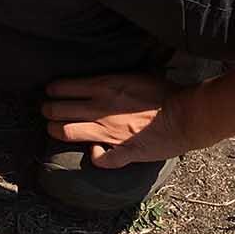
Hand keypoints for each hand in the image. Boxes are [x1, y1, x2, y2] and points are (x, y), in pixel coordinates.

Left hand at [42, 73, 201, 168]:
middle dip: (48, 110)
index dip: (53, 91)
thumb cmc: (166, 92)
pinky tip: (96, 152)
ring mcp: (107, 132)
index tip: (51, 92)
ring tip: (55, 129)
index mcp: (103, 86)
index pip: (62, 87)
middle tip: (47, 111)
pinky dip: (95, 156)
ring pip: (66, 132)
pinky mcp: (121, 152)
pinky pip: (98, 159)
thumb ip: (114, 79)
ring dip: (57, 131)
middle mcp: (99, 109)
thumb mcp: (136, 74)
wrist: (187, 115)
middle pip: (56, 110)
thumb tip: (102, 80)